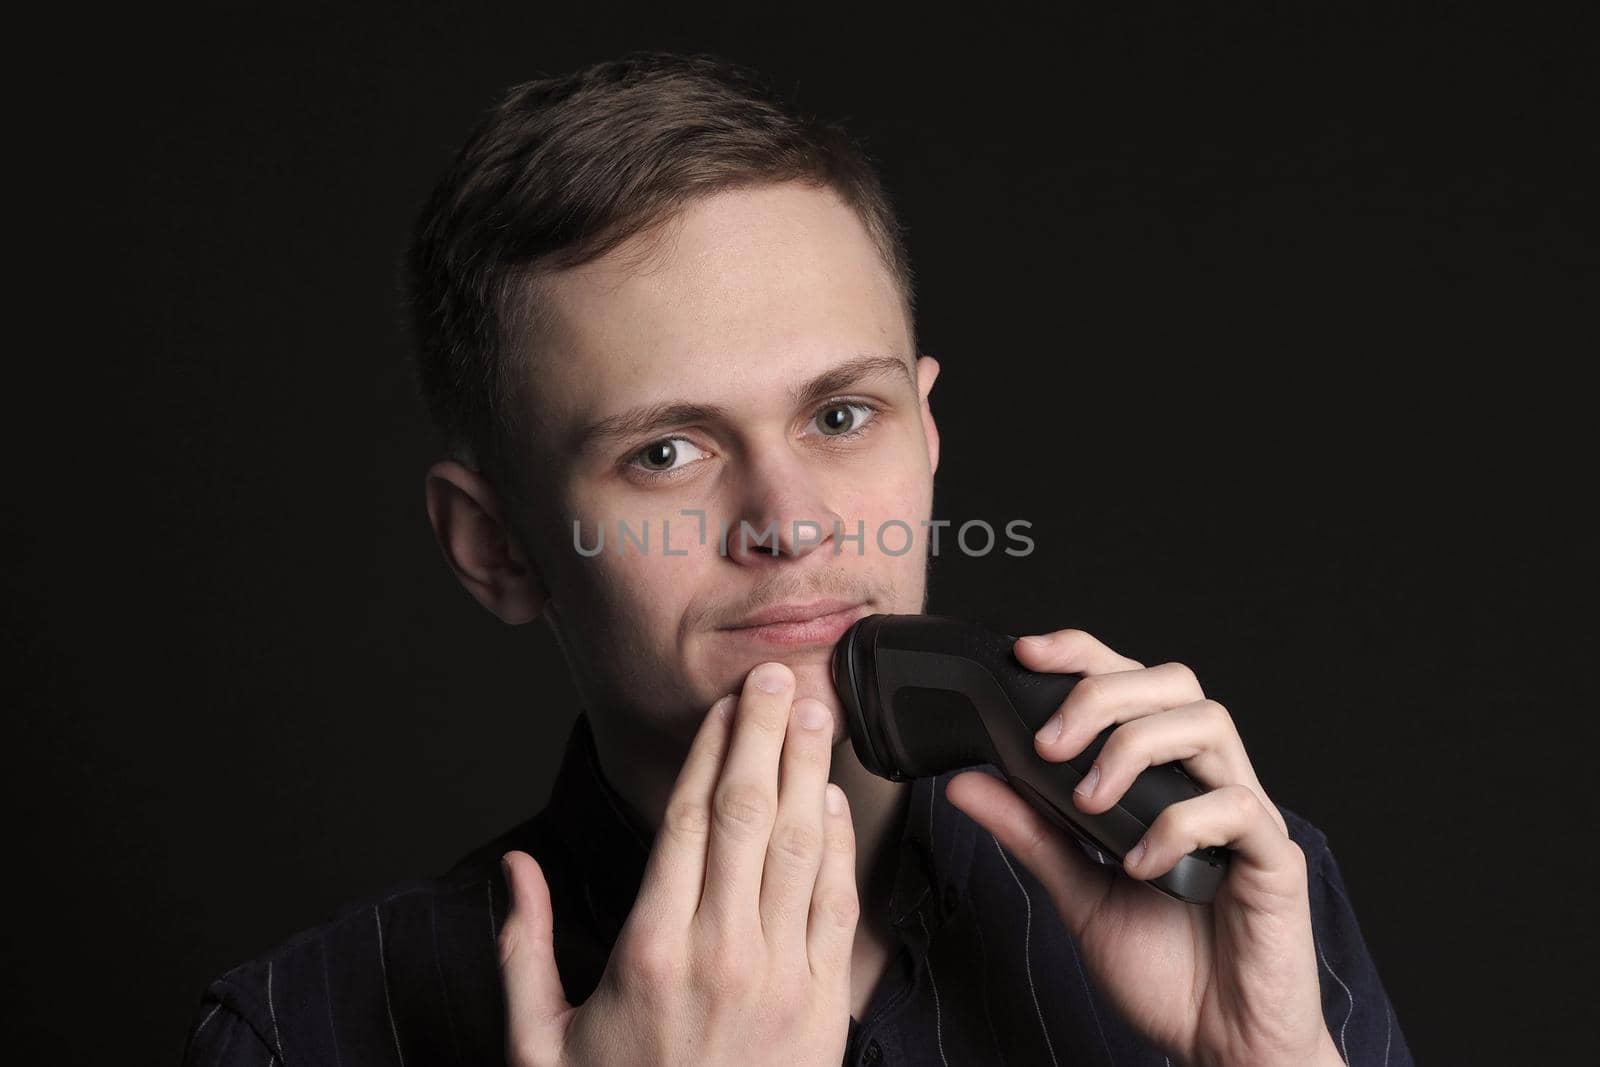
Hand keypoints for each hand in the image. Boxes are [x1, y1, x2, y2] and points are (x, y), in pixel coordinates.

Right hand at [497, 661, 857, 1066]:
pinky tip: (834, 801)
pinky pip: (837, 906)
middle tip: (780, 677)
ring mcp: (780, 978)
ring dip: (811, 771)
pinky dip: (839, 846)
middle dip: (767, 735)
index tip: (725, 702)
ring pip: (801, 848)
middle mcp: (719, 953)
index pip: (688, 820)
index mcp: (648, 951)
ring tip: (817, 713)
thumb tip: (518, 867)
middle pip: (751, 814)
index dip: (712, 750)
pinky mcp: (824, 1005)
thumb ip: (525, 947)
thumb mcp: (539, 1044)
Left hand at [944, 629, 1343, 1066]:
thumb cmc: (1164, 966)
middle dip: (1104, 693)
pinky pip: (1236, 808)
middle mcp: (1209, 781)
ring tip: (1089, 803)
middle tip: (1049, 744)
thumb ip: (1029, 830)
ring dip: (1136, 749)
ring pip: (1208, 724)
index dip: (1084, 653)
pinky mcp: (1275, 860)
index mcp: (1165, 777)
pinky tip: (1141, 864)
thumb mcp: (1075, 890)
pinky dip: (1178, 825)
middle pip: (1174, 682)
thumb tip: (965, 780)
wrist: (1223, 1045)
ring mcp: (1247, 816)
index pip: (1133, 682)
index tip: (1026, 653)